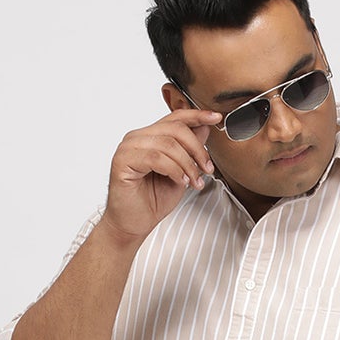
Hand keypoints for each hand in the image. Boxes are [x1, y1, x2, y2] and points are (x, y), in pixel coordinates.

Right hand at [98, 108, 223, 245]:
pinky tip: (180, 182)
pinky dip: (174, 170)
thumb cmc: (153, 201)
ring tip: (194, 182)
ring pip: (168, 143)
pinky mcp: (122, 160)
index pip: (175, 117)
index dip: (197, 115)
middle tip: (207, 169)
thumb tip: (204, 128)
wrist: (134, 224)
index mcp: (150, 137)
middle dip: (197, 149)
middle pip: (175, 129)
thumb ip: (190, 151)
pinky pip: (156, 157)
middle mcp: (138, 138)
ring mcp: (128, 147)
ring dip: (187, 164)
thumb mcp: (181, 172)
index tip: (216, 118)